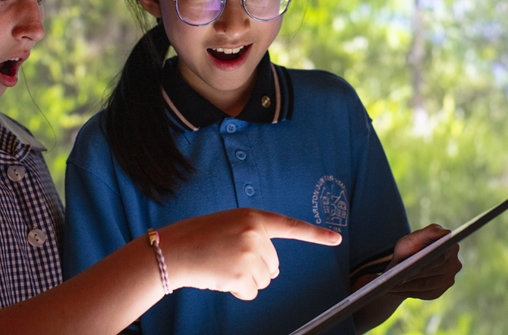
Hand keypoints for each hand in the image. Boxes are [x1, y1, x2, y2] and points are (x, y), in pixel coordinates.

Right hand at [157, 208, 341, 299]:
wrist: (171, 250)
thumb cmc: (195, 238)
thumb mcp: (227, 225)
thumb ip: (251, 235)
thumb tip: (270, 268)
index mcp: (252, 217)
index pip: (290, 226)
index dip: (315, 235)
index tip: (336, 238)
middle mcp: (255, 233)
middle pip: (274, 264)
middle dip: (255, 267)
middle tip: (228, 259)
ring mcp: (250, 254)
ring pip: (263, 280)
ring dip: (245, 279)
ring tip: (221, 266)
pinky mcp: (242, 274)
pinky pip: (251, 291)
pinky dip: (237, 290)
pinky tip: (219, 277)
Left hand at [387, 224, 461, 299]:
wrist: (404, 266)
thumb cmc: (410, 249)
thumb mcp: (413, 238)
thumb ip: (428, 232)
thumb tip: (444, 232)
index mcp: (450, 246)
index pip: (441, 254)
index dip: (427, 259)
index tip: (414, 263)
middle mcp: (454, 263)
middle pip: (434, 269)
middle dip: (416, 272)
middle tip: (398, 276)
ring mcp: (449, 279)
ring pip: (428, 283)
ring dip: (409, 284)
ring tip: (392, 284)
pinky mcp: (440, 291)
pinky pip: (424, 293)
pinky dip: (409, 291)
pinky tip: (396, 289)